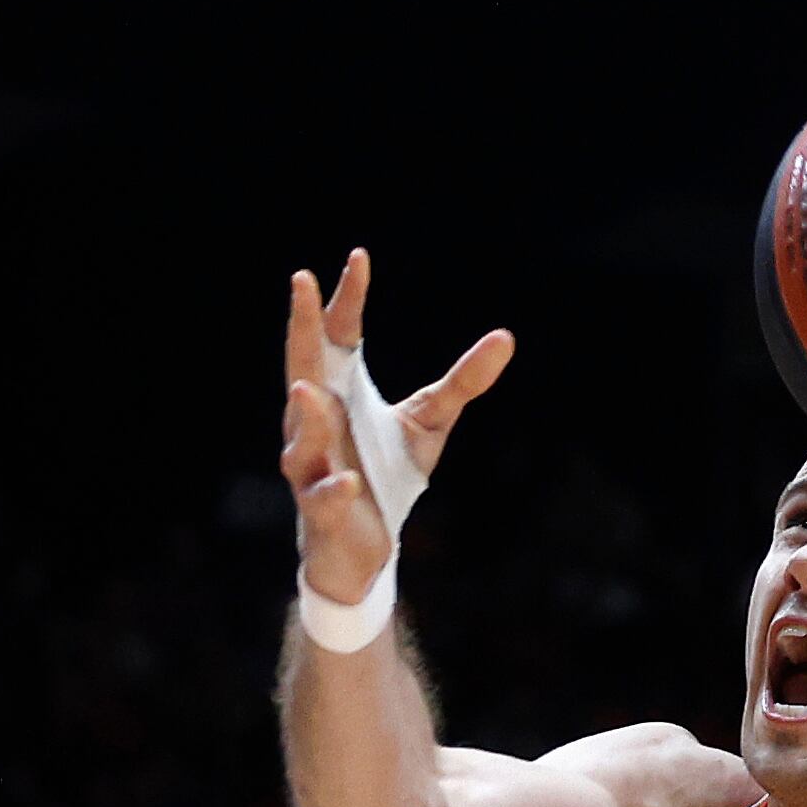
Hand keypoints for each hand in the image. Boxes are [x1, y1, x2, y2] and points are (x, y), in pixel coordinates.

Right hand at [277, 249, 513, 609]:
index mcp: (341, 391)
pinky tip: (350, 482)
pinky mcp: (323, 508)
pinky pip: (324, 496)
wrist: (368, 548)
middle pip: (303, 365)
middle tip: (303, 282)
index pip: (338, 334)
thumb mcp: (430, 422)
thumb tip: (506, 338)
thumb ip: (462, 382)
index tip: (358, 258)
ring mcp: (314, 464)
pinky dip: (334, 489)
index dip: (346, 297)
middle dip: (303, 327)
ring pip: (301, 436)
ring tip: (310, 388)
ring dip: (305, 415)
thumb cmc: (386, 474)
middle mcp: (318, 420)